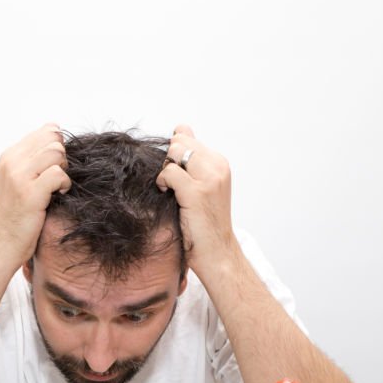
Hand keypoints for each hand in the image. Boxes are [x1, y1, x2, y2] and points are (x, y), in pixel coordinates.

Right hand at [0, 123, 71, 266]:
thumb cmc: (9, 218)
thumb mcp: (12, 183)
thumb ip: (28, 163)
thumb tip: (56, 141)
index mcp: (9, 157)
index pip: (45, 132)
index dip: (58, 148)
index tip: (55, 168)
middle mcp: (12, 162)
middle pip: (53, 139)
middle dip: (63, 158)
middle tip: (57, 180)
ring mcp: (19, 177)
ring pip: (57, 152)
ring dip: (64, 170)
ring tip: (57, 188)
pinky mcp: (29, 194)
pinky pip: (58, 174)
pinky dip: (64, 185)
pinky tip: (58, 196)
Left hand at [155, 125, 236, 277]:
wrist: (216, 253)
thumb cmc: (204, 224)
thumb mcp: (202, 186)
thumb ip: (192, 160)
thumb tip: (179, 130)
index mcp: (220, 163)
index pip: (186, 136)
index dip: (173, 154)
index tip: (176, 174)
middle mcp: (217, 166)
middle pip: (179, 141)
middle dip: (167, 160)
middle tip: (170, 183)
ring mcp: (209, 178)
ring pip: (174, 152)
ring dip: (164, 171)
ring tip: (170, 190)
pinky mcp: (197, 192)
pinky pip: (169, 173)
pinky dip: (162, 183)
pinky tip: (168, 196)